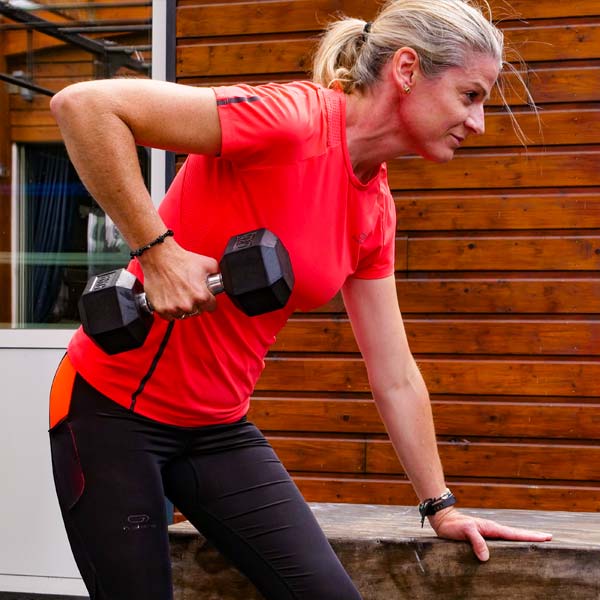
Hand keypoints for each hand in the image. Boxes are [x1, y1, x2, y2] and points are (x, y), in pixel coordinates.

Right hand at [138, 238, 218, 319]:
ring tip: (180, 295)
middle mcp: (187, 304)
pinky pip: (169, 316)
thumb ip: (217, 275)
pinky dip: (170, 310)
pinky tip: (172, 300)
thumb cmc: (180, 260)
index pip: (211, 307)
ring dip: (183, 308)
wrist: (160, 257)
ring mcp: (173, 308)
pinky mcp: (161, 308)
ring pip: (183, 315)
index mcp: (201, 296)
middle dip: (196, 303)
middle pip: (197, 311)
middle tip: (190, 292)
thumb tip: (220, 280)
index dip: (209, 301)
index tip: (206, 298)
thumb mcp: (208, 263)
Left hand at [429, 507, 552, 561]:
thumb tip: (486, 558)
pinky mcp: (483, 538)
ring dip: (522, 540)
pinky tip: (513, 549)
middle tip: (549, 538)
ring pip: (509, 538)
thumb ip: (476, 541)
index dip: (531, 536)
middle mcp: (493, 531)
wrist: (443, 520)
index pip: (515, 534)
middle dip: (532, 536)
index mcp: (492, 528)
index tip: (547, 537)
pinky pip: (501, 542)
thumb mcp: (465, 531)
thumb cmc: (454, 525)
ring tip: (536, 543)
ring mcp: (489, 534)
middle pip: (517, 534)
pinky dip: (510, 544)